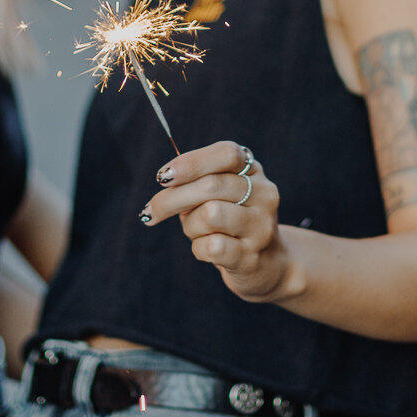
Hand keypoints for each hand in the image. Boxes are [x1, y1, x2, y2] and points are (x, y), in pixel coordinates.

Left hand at [143, 141, 288, 302]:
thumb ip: (196, 182)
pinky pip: (211, 246)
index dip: (191, 162)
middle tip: (150, 211)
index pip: (227, 153)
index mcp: (253, 171)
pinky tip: (206, 249)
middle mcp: (264, 194)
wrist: (266, 263)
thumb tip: (166, 179)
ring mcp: (261, 226)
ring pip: (209, 215)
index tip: (162, 176)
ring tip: (195, 231)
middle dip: (171, 199)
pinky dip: (198, 248)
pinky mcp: (251, 256)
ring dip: (189, 225)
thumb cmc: (231, 221)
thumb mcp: (220, 194)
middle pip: (211, 186)